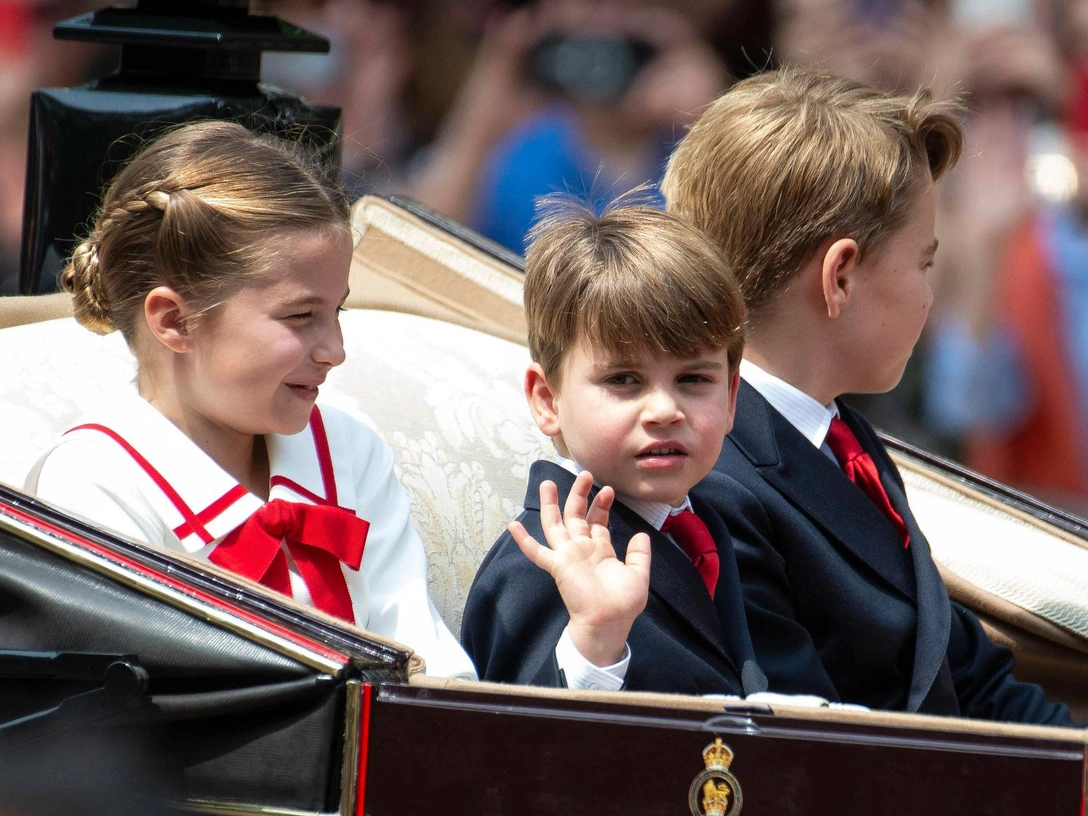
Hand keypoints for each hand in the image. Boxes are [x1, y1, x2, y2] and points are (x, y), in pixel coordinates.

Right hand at [509, 471, 650, 666]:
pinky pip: (537, 552)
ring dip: (552, 504)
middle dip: (579, 494)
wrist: (609, 622)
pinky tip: (513, 525)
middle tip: (584, 474)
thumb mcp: (638, 574)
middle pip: (576, 516)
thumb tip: (641, 534)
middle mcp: (582, 549)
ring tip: (548, 483)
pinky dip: (524, 540)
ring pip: (555, 524)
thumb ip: (639, 554)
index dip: (601, 505)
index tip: (608, 490)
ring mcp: (568, 555)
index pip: (597, 521)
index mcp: (600, 550)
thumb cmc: (624, 603)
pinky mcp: (558, 565)